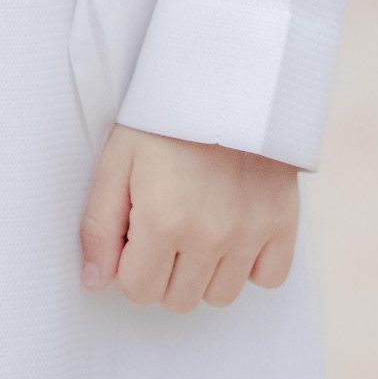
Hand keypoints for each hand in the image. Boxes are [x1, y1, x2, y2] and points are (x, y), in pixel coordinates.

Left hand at [78, 121, 297, 311]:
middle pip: (178, 300)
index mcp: (163, 220)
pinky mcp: (282, 223)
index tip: (136, 230)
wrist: (223, 79)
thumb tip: (95, 284)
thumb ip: (99, 226)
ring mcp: (249, 232)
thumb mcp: (116, 160)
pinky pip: (268, 278)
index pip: (139, 290)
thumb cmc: (163, 119)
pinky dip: (250, 266)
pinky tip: (233, 232)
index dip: (130, 264)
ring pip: (220, 296)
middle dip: (163, 271)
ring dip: (203, 272)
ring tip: (198, 225)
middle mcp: (209, 235)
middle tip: (166, 225)